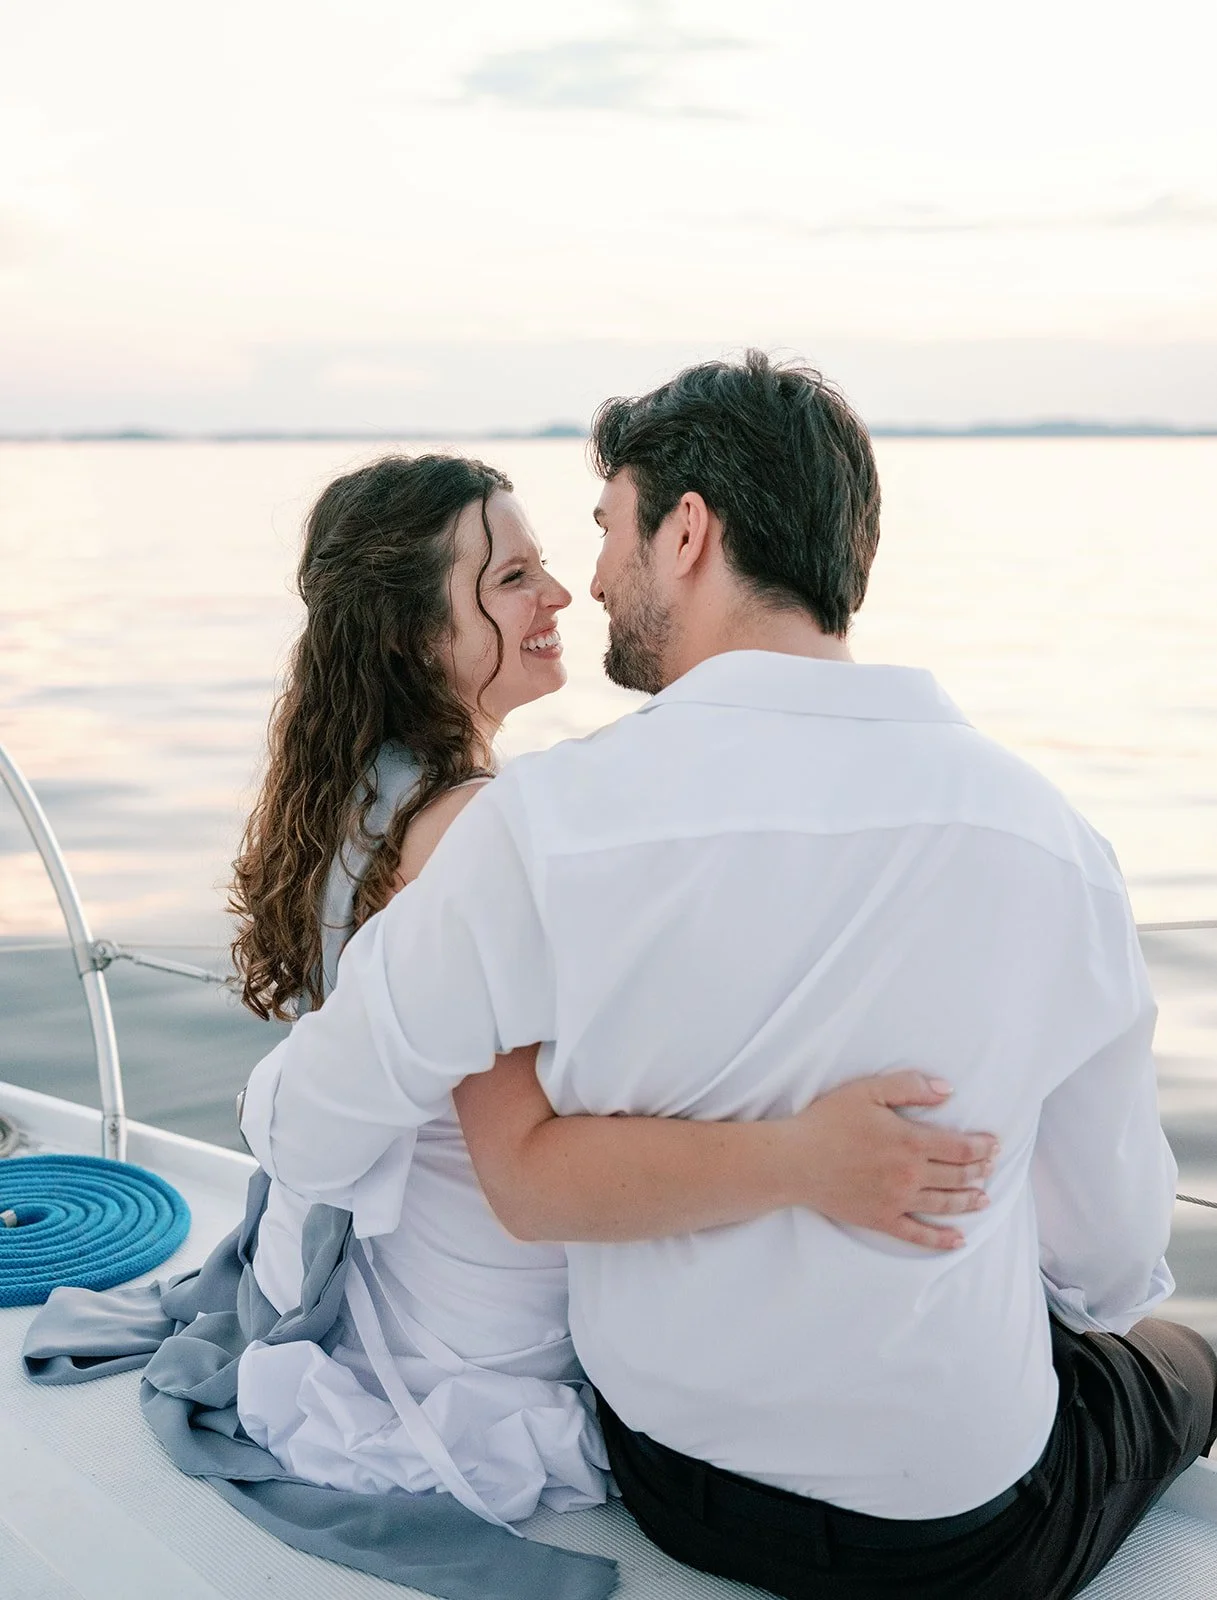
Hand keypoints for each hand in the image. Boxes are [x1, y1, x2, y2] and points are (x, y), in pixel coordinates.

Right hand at [780, 1072, 997, 1250]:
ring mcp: (897, 1200)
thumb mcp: (867, 1090)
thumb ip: (909, 1087)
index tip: (994, 1145)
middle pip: (957, 1176)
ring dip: (968, 1201)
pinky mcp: (881, 1219)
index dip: (981, 1147)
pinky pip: (917, 1234)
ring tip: (984, 1198)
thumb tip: (946, 1090)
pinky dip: (940, 1239)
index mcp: (910, 1141)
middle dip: (979, 1171)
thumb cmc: (827, 1121)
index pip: (960, 1147)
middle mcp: (910, 1174)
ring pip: (944, 1204)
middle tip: (991, 1168)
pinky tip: (956, 1239)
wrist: (795, 1160)